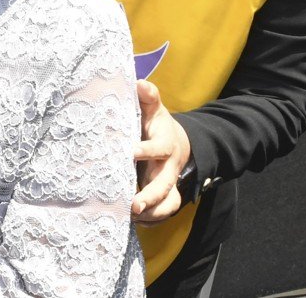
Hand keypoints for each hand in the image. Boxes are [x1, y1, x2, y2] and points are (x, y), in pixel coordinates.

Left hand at [133, 79, 192, 222]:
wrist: (177, 143)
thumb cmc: (156, 125)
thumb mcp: (153, 110)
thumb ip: (148, 98)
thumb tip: (140, 84)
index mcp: (165, 144)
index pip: (158, 148)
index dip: (145, 150)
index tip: (128, 152)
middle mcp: (168, 167)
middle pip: (165, 184)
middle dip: (150, 195)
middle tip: (133, 204)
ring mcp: (168, 183)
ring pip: (168, 203)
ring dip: (152, 213)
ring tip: (131, 218)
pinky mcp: (164, 195)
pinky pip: (163, 212)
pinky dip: (151, 220)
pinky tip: (132, 223)